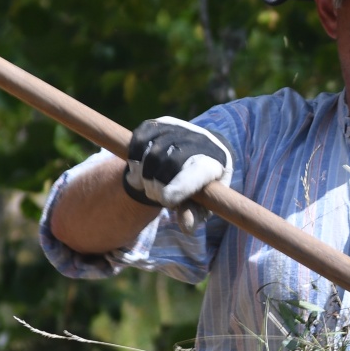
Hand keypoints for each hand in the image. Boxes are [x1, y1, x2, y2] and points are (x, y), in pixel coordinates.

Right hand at [123, 116, 232, 232]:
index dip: (180, 185)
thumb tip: (186, 227)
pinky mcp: (162, 123)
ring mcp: (180, 128)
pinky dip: (134, 156)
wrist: (199, 153)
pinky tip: (137, 169)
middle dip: (157, 184)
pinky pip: (141, 138)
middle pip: (171, 163)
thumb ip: (194, 215)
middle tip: (155, 196)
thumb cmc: (201, 186)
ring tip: (146, 185)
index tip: (166, 200)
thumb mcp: (201, 204)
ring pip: (153, 151)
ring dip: (143, 173)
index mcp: (215, 163)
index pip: (196, 172)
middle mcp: (200, 141)